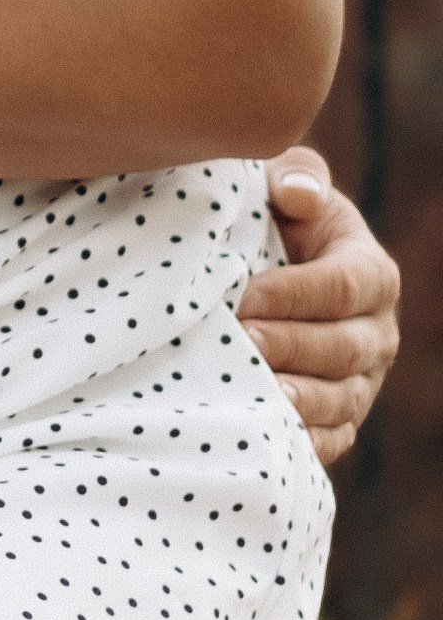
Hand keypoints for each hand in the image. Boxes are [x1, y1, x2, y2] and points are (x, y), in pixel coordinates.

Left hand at [240, 147, 400, 466]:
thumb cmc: (269, 223)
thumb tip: (298, 194)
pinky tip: (265, 437)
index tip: (244, 295)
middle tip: (243, 341)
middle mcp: (376, 332)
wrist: (258, 278)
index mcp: (370, 273)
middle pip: (344, 346)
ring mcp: (361, 382)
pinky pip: (330, 439)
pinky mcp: (339, 420)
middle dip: (291, 345)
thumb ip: (295, 177)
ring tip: (256, 391)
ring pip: (341, 398)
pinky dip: (301, 442)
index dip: (295, 292)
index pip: (345, 285)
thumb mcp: (283, 187)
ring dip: (298, 398)